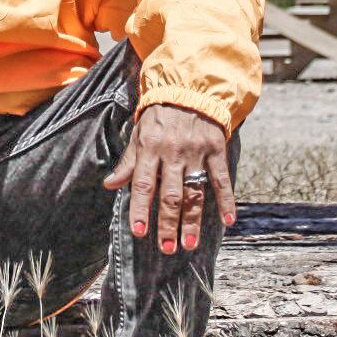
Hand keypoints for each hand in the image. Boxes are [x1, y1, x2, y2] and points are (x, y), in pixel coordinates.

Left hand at [103, 103, 235, 254]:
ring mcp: (196, 152)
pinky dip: (226, 200)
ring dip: (192, 220)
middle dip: (167, 223)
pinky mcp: (216, 150)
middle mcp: (173, 152)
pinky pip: (221, 179)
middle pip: (170, 194)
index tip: (139, 232)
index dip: (140, 208)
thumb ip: (127, 162)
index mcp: (150, 148)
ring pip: (194, 192)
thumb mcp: (138, 135)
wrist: (190, 89)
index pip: (143, 183)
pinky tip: (228, 221)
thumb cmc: (159, 117)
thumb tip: (109, 184)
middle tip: (167, 248)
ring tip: (189, 244)